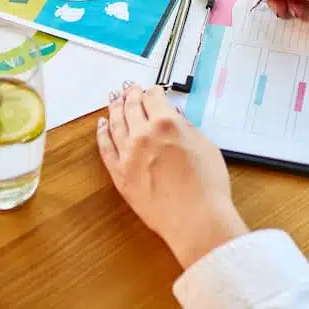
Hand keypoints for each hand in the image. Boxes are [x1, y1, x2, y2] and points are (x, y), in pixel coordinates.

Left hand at [97, 84, 248, 268]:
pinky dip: (102, 134)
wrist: (196, 219)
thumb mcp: (205, 146)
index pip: (153, 97)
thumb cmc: (207, 187)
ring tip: (114, 100)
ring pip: (116, 123)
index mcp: (166, 124)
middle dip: (131, 95)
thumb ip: (186, 127)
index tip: (153, 91)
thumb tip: (175, 117)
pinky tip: (101, 126)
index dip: (153, 91)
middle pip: (132, 107)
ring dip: (114, 108)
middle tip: (130, 89)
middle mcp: (143, 135)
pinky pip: (105, 149)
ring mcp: (128, 155)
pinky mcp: (120, 175)